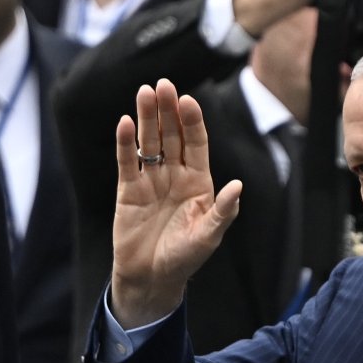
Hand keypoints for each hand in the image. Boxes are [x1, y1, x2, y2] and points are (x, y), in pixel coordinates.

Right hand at [109, 79, 241, 327]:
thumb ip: (223, 211)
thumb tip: (238, 186)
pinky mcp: (128, 190)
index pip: (196, 144)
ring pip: (149, 142)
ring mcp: (150, 181)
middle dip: (168, 110)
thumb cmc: (184, 258)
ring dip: (146, 118)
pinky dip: (125, 143)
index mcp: (199, 182)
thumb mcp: (208, 236)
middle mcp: (175, 175)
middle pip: (171, 135)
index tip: (187, 101)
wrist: (151, 278)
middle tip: (163, 84)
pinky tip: (124, 123)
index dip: (192, 122)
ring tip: (144, 92)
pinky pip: (127, 162)